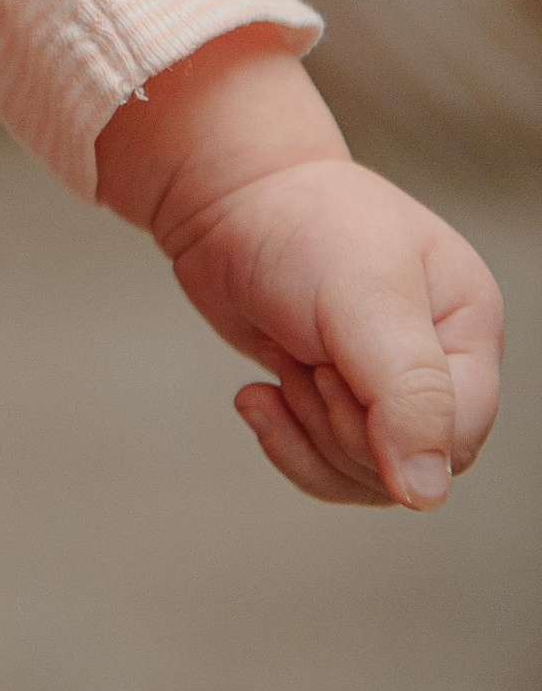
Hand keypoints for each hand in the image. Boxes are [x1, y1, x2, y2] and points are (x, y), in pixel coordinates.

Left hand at [97, 26, 503, 510]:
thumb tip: (426, 495)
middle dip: (340, 427)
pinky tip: (257, 396)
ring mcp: (385, 382)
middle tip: (307, 356)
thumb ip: (407, 393)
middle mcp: (438, 358)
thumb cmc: (298, 224)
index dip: (391, 428)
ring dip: (310, 433)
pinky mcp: (336, 397)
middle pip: (413, 463)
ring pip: (369, 476)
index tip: (332, 373)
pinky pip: (327, 465)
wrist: (224, 194)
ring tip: (286, 364)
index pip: (459, 432)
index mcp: (467, 322)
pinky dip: (286, 441)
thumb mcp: (361, 298)